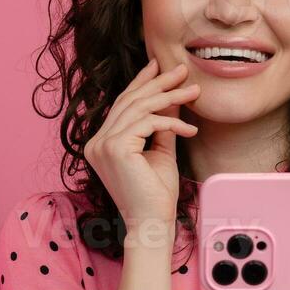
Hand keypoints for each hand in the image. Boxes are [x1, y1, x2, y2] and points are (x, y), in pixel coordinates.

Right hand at [84, 58, 199, 230]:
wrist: (152, 223)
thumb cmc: (156, 194)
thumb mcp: (160, 152)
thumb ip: (162, 125)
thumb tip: (172, 98)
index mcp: (101, 143)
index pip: (122, 105)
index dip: (140, 83)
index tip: (158, 66)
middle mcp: (96, 142)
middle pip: (130, 101)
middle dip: (158, 83)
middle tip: (183, 70)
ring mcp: (102, 145)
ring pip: (140, 108)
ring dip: (170, 97)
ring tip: (194, 92)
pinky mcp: (116, 148)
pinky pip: (148, 123)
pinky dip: (172, 122)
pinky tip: (190, 129)